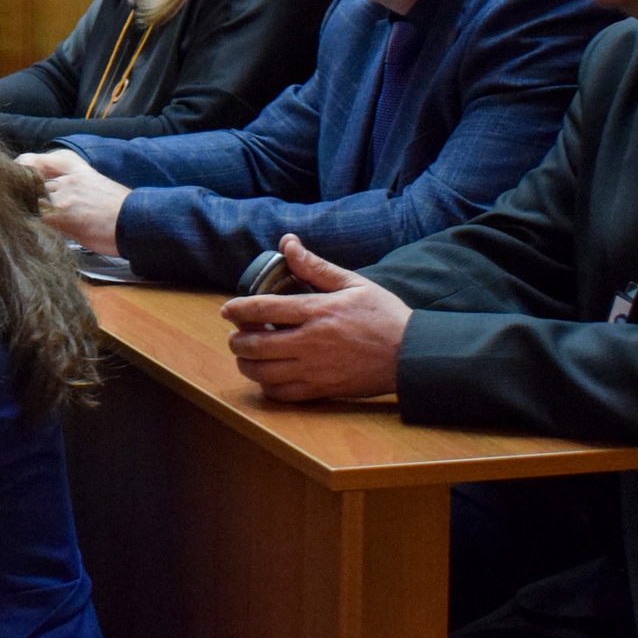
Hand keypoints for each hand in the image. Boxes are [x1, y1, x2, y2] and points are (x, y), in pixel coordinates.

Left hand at [18, 150, 127, 254]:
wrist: (136, 223)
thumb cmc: (122, 212)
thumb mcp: (98, 188)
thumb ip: (74, 190)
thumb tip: (55, 202)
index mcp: (79, 170)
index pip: (42, 160)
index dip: (26, 166)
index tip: (19, 175)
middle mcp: (68, 179)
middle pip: (31, 181)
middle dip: (22, 194)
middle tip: (17, 205)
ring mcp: (64, 196)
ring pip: (31, 199)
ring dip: (25, 209)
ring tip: (20, 221)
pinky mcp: (62, 215)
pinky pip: (36, 217)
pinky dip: (30, 224)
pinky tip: (29, 231)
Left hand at [222, 233, 411, 401]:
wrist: (411, 354)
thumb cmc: (383, 315)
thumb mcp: (352, 283)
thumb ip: (315, 266)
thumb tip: (287, 243)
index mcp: (317, 311)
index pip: (264, 309)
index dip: (238, 309)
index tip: (226, 310)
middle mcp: (311, 342)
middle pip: (256, 344)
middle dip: (237, 340)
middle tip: (235, 336)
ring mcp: (315, 369)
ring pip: (264, 373)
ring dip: (247, 364)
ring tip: (246, 356)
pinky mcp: (322, 390)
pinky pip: (283, 394)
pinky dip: (267, 387)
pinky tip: (268, 377)